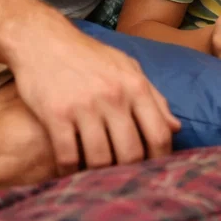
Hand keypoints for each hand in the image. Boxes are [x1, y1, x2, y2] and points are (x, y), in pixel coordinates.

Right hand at [4, 17, 180, 176]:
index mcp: (136, 86)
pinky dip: (70, 172)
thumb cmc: (90, 56)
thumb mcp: (127, 68)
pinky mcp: (56, 114)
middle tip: (123, 180)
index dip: (160, 159)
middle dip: (129, 173)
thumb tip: (176, 127)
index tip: (153, 171)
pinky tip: (70, 173)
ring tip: (98, 179)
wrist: (44, 39)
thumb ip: (154, 97)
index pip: (159, 133)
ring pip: (100, 159)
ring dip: (99, 175)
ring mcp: (85, 106)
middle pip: (131, 152)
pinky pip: (68, 156)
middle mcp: (114, 97)